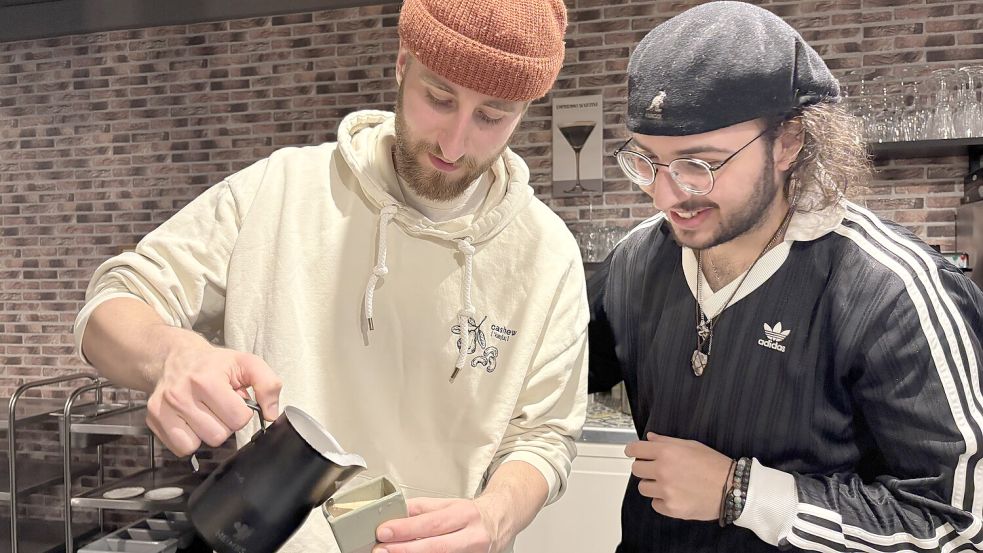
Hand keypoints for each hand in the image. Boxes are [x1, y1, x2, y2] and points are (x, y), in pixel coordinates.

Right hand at [145, 327, 281, 455]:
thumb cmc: (212, 364)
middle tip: (218, 407)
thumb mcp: (247, 364)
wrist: (174, 357)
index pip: (238, 419)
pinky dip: (190, 439)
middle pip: (219, 436)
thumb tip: (271, 414)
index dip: (241, 412)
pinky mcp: (153, 419)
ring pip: (200, 444)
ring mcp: (165, 408)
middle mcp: (181, 394)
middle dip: (224, 424)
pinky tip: (191, 421)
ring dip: (207, 432)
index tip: (234, 401)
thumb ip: (268, 385)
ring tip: (205, 412)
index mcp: (207, 380)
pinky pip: (181, 449)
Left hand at [374, 497, 499, 552]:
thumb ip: (422, 508)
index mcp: (464, 514)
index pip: (431, 523)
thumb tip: (395, 511)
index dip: (406, 528)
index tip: (384, 531)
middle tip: (381, 549)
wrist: (501, 521)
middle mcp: (471, 536)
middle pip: (435, 546)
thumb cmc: (472, 513)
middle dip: (405, 549)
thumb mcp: (448, 503)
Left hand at [624, 432, 732, 520]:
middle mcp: (663, 470)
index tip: (633, 453)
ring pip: (642, 488)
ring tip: (668, 483)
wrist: (733, 488)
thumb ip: (666, 441)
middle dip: (644, 467)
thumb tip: (650, 438)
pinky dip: (662, 501)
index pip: (635, 449)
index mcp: (667, 452)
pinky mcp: (671, 508)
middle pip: (636, 469)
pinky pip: (655, 504)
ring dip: (652, 485)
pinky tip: (675, 495)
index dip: (633, 450)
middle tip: (656, 469)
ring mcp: (666, 491)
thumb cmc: (715, 465)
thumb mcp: (691, 445)